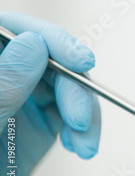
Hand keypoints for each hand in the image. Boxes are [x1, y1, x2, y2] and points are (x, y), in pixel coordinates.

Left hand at [0, 11, 100, 175]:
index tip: (79, 59)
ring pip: (69, 86)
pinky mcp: (41, 121)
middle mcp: (7, 78)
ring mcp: (23, 99)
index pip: (15, 31)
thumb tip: (32, 45)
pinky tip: (80, 144)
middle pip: (51, 60)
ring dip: (85, 113)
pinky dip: (85, 127)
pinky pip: (73, 112)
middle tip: (79, 117)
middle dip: (74, 88)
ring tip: (84, 141)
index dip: (51, 38)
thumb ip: (4, 85)